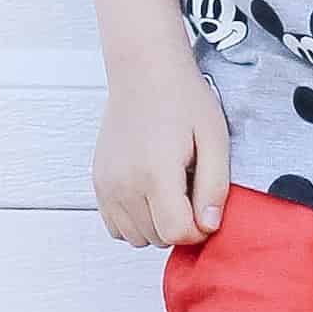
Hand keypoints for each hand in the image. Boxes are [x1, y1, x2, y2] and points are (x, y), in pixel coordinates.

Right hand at [92, 54, 234, 245]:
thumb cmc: (183, 99)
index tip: (207, 207)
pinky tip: (152, 193)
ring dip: (158, 225)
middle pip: (158, 239)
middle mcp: (124, 183)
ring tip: (172, 189)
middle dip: (181, 224)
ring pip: (137, 238)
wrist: (143, 72)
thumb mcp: (215, 138)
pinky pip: (117, 227)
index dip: (200, 229)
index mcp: (155, 172)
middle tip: (191, 188)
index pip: (177, 233)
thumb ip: (215, 187)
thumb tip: (209, 226)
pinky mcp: (98, 183)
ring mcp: (106, 185)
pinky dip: (137, 221)